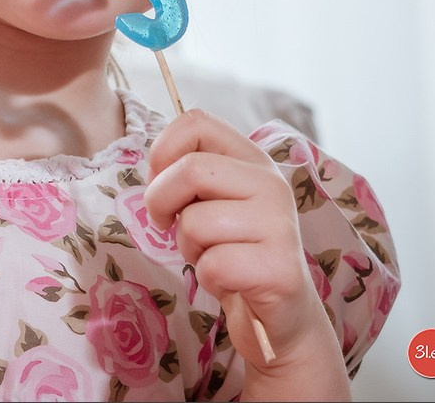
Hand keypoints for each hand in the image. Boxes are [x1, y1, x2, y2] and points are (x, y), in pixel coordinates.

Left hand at [144, 109, 349, 396]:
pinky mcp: (279, 269)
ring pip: (196, 222)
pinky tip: (229, 280)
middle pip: (190, 169)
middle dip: (161, 201)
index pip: (197, 122)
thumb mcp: (214, 199)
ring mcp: (279, 224)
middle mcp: (271, 183)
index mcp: (252, 158)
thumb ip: (190, 172)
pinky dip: (207, 277)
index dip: (163, 149)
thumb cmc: (235, 248)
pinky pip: (212, 265)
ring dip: (188, 246)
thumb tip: (155, 165)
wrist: (279, 313)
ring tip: (212, 254)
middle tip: (167, 223)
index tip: (158, 180)